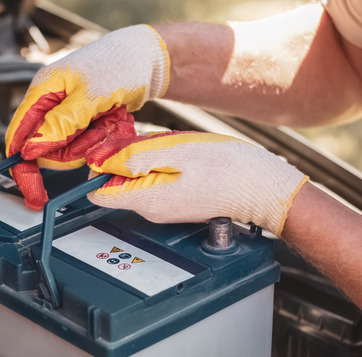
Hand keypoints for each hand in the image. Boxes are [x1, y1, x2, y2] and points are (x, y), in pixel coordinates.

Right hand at [6, 25, 169, 208]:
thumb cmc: (119, 63)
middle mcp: (50, 104)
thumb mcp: (90, 95)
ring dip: (92, 142)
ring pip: (69, 150)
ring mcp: (67, 115)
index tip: (34, 193)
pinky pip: (86, 145)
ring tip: (109, 120)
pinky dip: (102, 138)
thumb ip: (60, 123)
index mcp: (41, 91)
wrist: (146, 58)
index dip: (23, 168)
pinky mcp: (83, 122)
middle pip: (47, 150)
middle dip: (74, 150)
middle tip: (97, 130)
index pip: (18, 136)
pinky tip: (114, 120)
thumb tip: (32, 148)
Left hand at [85, 131, 308, 235]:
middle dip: (128, 156)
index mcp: (146, 200)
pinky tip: (185, 155)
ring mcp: (163, 207)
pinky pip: (156, 177)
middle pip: (117, 180)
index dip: (99, 166)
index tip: (114, 146)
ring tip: (176, 148)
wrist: (264, 187)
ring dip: (149, 156)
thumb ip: (134, 157)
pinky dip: (164, 161)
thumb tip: (100, 161)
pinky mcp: (176, 200)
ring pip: (138, 176)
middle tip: (156, 142)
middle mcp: (150, 209)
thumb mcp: (176, 152)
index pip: (97, 191)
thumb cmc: (229, 169)